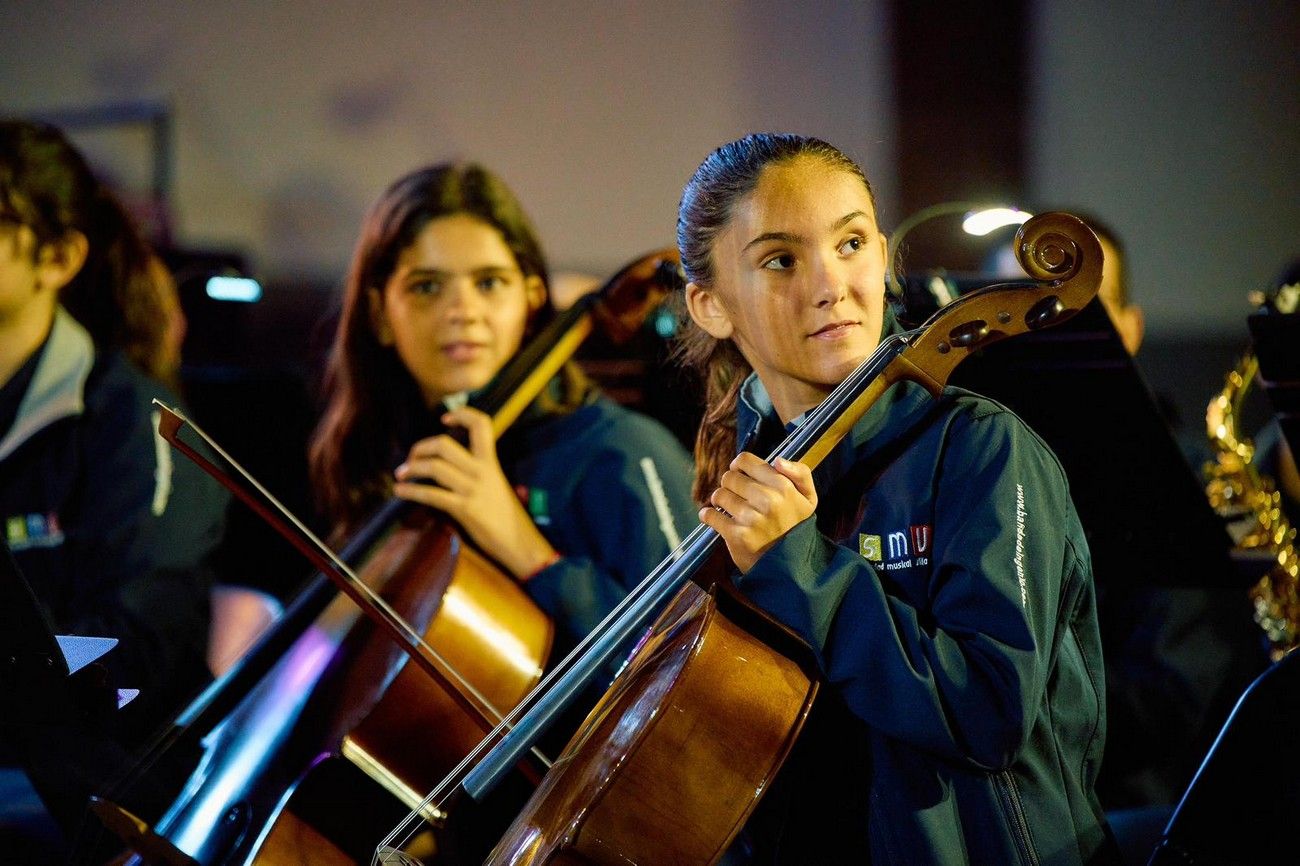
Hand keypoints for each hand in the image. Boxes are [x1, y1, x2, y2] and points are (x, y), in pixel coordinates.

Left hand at [393, 406, 557, 579]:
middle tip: (412, 457)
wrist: (519, 541)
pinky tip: (400, 491)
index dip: (462, 414)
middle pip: (445, 445)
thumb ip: (477, 471)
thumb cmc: (506, 515)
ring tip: (401, 474)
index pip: (481, 425)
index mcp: (491, 462)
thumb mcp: (495, 485)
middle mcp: (482, 471)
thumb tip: (449, 464)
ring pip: (435, 467)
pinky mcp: (464, 509)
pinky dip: (411, 491)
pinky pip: (432, 495)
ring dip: (412, 468)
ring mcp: (472, 489)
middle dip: (421, 447)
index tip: (445, 418)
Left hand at [698, 453, 816, 572]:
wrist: (790, 566)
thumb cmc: (795, 527)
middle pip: (729, 476)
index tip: (740, 474)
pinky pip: (710, 515)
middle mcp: (767, 500)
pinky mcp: (736, 535)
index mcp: (783, 486)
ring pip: (719, 494)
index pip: (745, 460)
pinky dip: (707, 515)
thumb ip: (800, 473)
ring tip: (730, 508)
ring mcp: (751, 518)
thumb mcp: (808, 498)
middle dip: (731, 484)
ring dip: (720, 500)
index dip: (739, 465)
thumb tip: (778, 460)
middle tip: (738, 495)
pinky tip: (713, 517)